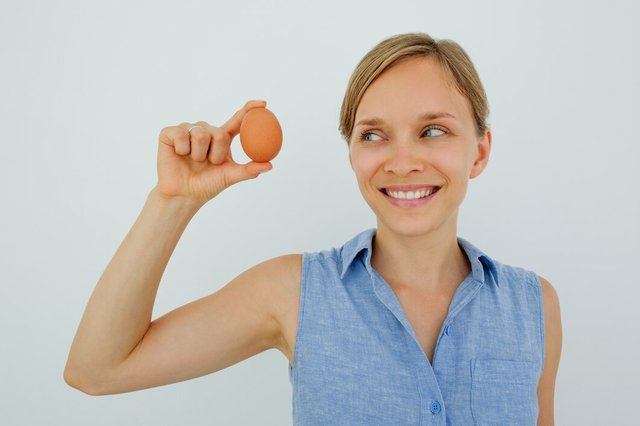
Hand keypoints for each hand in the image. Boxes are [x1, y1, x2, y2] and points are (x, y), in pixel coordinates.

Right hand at [155, 100, 272, 203]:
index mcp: (222, 137)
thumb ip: (249, 169)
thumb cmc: (207, 185)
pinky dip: (182, 150)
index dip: (249, 110)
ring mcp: (188, 129)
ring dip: (199, 155)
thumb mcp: (230, 176)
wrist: (183, 194)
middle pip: (220, 134)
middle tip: (208, 164)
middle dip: (216, 154)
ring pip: (201, 135)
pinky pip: (182, 135)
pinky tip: (179, 155)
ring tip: (194, 161)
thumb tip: (270, 165)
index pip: (238, 120)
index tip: (263, 104)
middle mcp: (206, 129)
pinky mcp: (169, 132)